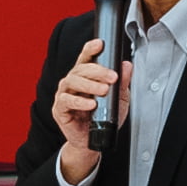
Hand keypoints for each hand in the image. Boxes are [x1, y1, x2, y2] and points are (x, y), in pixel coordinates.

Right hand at [50, 38, 119, 185]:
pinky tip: (91, 104)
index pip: (85, 58)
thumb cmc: (103, 118)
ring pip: (72, 81)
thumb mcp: (119, 100)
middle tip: (113, 77)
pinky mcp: (59, 109)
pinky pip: (66, 100)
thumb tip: (127, 65)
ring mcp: (63, 94)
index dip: (90, 49)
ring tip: (104, 91)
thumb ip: (123, 82)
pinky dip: (79, 101)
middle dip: (98, 71)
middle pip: (81, 69)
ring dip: (89, 85)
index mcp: (84, 76)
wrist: (94, 142)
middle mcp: (72, 82)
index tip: (100, 44)